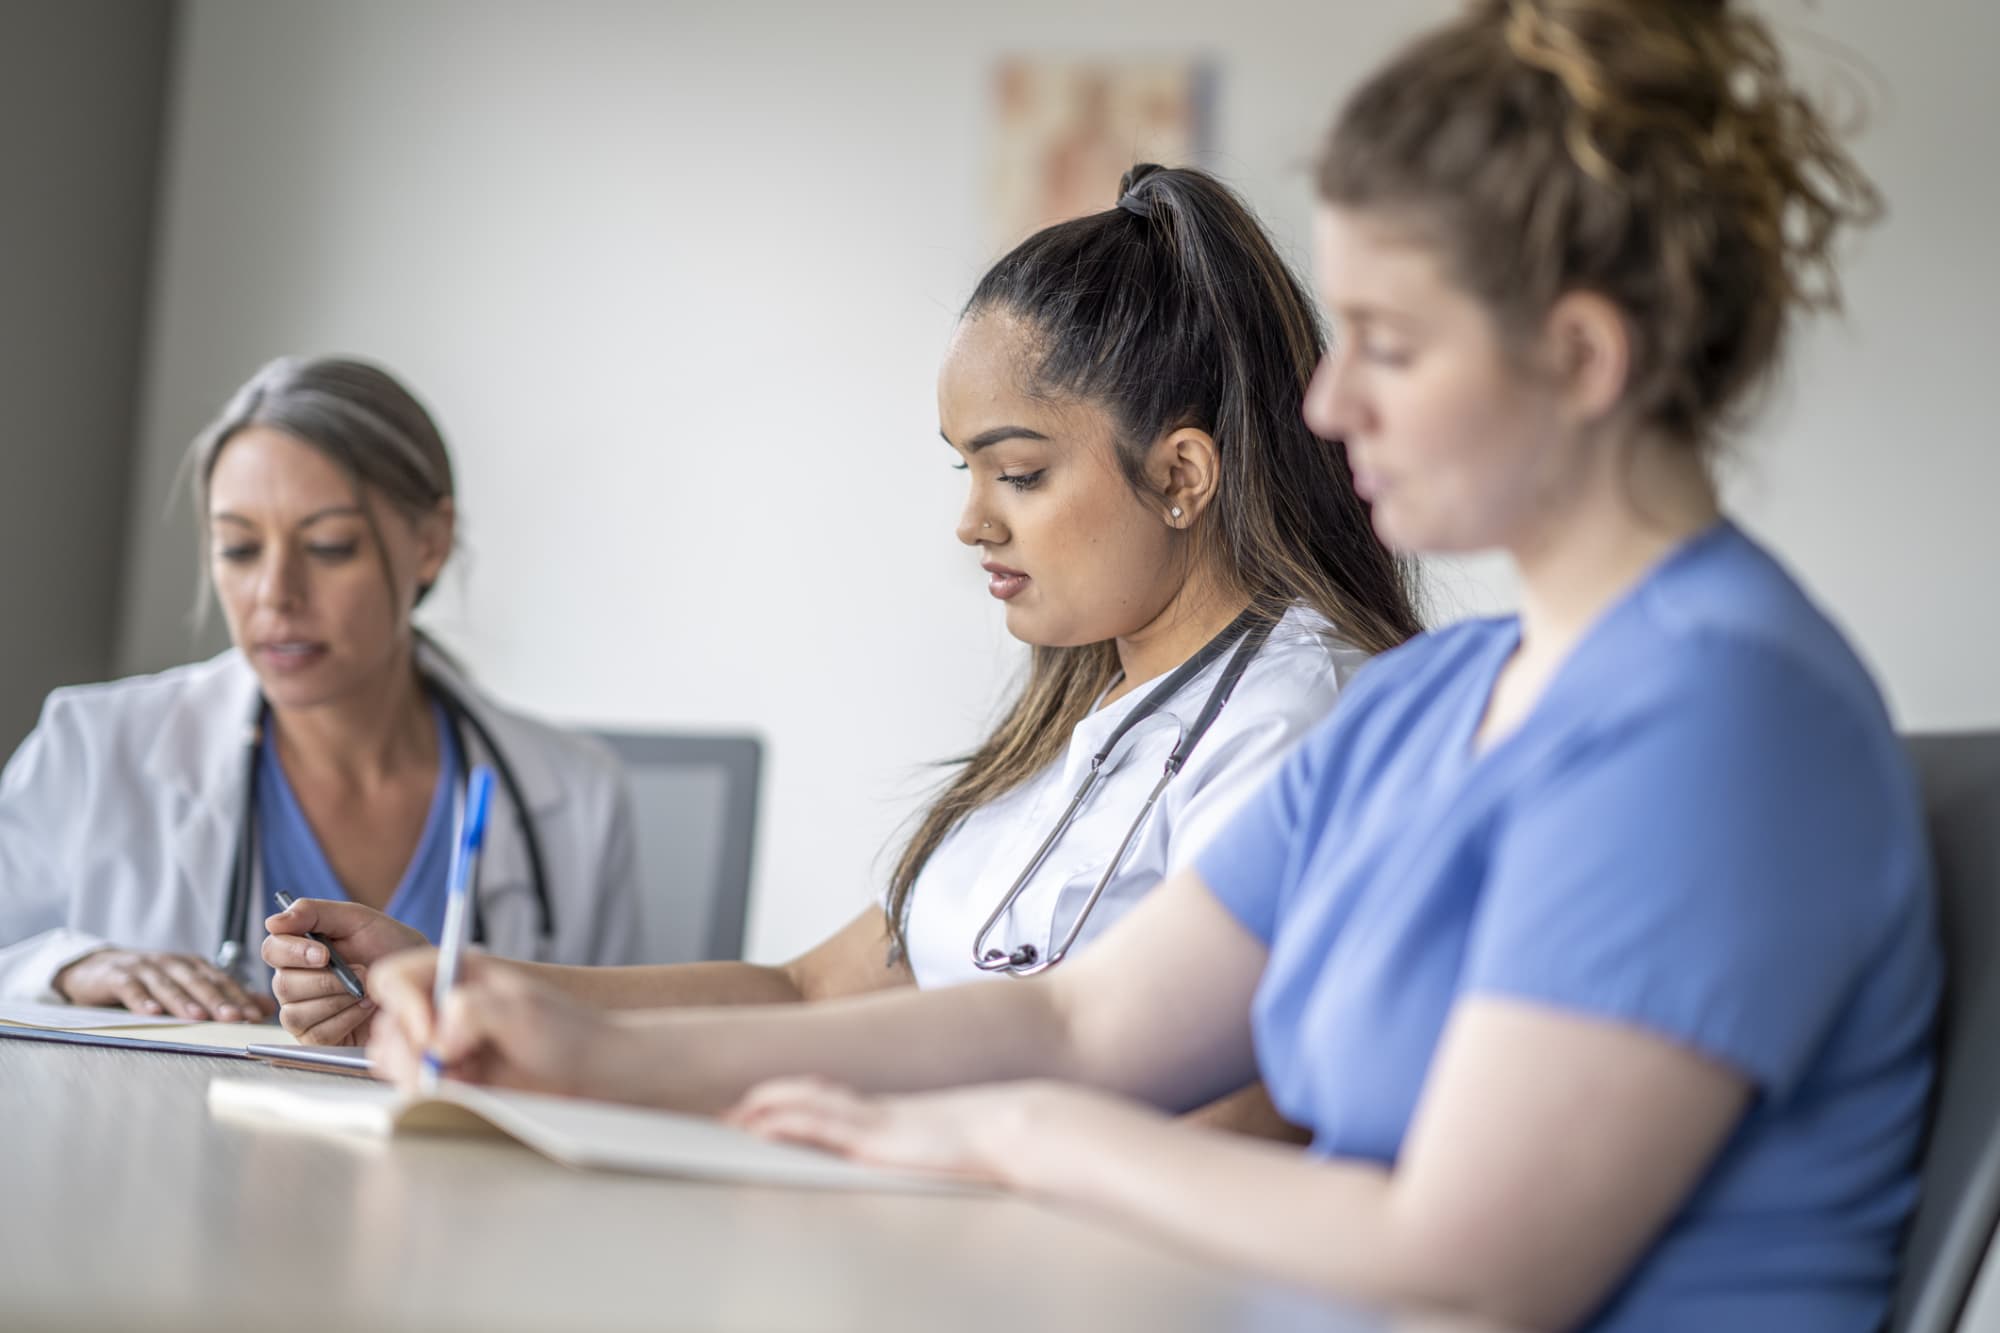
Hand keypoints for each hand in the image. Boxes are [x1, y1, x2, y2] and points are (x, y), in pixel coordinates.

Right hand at [53, 948, 274, 1022]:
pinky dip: (141, 1000)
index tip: (256, 1016)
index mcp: (192, 966)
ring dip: (184, 1001)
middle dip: (218, 999)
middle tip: (235, 1017)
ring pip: (167, 984)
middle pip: (198, 981)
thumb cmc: (147, 981)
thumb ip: (223, 995)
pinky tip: (152, 1013)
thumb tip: (264, 1008)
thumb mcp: (185, 985)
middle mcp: (171, 963)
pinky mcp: (115, 976)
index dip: (239, 997)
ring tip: (199, 1017)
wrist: (93, 968)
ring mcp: (143, 967)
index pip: (220, 981)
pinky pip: (130, 988)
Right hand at [263, 898, 426, 1045]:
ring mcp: (304, 1013)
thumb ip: (315, 913)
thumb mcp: (358, 920)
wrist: (421, 982)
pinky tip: (366, 1009)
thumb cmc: (390, 948)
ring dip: (339, 999)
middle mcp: (296, 982)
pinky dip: (347, 1018)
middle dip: (327, 980)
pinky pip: (317, 1032)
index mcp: (300, 951)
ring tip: (367, 990)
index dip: (292, 952)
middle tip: (362, 972)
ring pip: (296, 1012)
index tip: (324, 954)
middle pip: (282, 984)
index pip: (272, 950)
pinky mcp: (319, 1039)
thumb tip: (272, 922)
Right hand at [365, 950, 614, 1095]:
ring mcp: (441, 1043)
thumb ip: (475, 1012)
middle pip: (386, 1024)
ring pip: (392, 1059)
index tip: (431, 1037)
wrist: (592, 1073)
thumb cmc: (569, 1033)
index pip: (395, 977)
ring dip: (418, 1075)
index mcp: (456, 971)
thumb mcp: (524, 1012)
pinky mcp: (447, 1076)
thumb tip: (438, 1041)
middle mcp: (441, 1004)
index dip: (403, 1007)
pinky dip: (431, 1093)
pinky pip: (414, 1086)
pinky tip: (468, 1092)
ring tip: (466, 1078)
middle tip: (447, 1068)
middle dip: (409, 1052)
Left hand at [724, 1077, 1087, 1186]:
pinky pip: (822, 1121)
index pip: (831, 1103)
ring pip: (808, 1104)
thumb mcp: (951, 1147)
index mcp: (893, 1117)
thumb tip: (927, 1157)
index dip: (793, 1102)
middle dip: (768, 1104)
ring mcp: (877, 1119)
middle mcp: (879, 1113)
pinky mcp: (878, 1133)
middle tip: (728, 1110)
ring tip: (732, 1113)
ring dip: (767, 1108)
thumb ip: (930, 1149)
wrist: (1019, 1129)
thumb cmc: (994, 1143)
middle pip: (810, 1099)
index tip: (760, 1108)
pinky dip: (787, 1119)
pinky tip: (762, 1121)